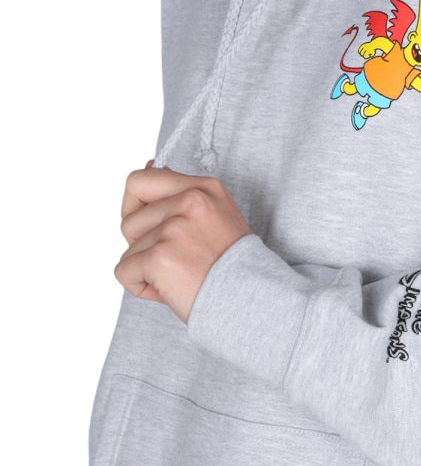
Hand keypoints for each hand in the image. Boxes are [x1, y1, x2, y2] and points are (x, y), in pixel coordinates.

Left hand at [115, 160, 251, 323]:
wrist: (252, 300)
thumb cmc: (231, 264)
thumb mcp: (214, 215)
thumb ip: (180, 194)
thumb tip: (149, 166)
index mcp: (204, 188)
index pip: (141, 180)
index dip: (134, 206)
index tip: (148, 226)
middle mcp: (190, 201)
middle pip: (129, 219)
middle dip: (140, 244)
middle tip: (172, 258)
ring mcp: (174, 228)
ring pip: (128, 248)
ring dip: (145, 268)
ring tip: (178, 276)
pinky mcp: (159, 256)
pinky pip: (124, 272)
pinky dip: (140, 287)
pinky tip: (170, 290)